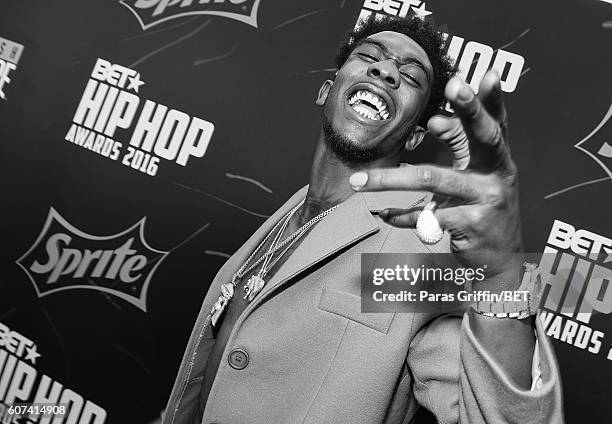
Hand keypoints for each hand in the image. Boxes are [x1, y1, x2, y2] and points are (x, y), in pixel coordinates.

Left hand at [350, 70, 521, 282]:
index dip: (491, 99)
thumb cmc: (481, 209)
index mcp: (498, 158)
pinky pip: (426, 216)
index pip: (496, 122)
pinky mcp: (472, 226)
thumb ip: (460, 147)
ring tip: (358, 180)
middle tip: (453, 85)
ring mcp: (487, 200)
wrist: (500, 260)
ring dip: (390, 178)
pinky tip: (384, 214)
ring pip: (434, 179)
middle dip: (467, 110)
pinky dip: (400, 215)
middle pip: (483, 137)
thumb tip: (435, 118)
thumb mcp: (477, 176)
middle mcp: (498, 174)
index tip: (485, 73)